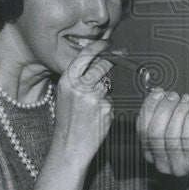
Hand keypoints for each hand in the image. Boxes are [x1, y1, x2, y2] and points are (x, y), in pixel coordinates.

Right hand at [53, 40, 113, 161]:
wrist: (69, 147)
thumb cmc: (67, 122)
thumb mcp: (66, 95)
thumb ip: (79, 79)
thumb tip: (99, 62)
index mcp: (67, 81)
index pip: (86, 55)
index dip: (99, 47)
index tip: (108, 42)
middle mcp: (80, 87)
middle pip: (103, 65)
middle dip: (113, 59)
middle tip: (122, 53)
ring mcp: (95, 98)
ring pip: (108, 84)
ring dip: (105, 90)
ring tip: (91, 107)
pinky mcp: (106, 109)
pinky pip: (111, 100)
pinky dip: (107, 106)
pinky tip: (97, 117)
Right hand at [137, 89, 188, 183]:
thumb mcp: (180, 130)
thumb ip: (168, 116)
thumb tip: (161, 94)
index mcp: (153, 155)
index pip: (142, 130)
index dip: (149, 109)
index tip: (158, 93)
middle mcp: (162, 163)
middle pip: (154, 133)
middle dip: (164, 109)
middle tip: (174, 95)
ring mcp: (178, 166)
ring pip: (171, 135)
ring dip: (179, 112)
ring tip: (187, 100)